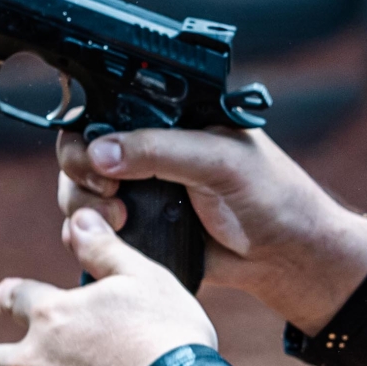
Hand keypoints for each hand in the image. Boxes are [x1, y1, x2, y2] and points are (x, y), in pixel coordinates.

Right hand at [56, 126, 366, 335]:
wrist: (287, 258)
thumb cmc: (272, 197)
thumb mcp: (220, 162)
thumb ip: (161, 151)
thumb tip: (99, 152)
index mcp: (172, 118)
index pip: (109, 107)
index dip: (89, 127)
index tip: (95, 157)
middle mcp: (150, 149)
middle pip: (82, 148)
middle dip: (79, 170)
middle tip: (106, 191)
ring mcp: (141, 189)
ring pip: (79, 188)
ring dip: (82, 204)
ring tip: (118, 219)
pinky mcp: (139, 228)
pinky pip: (92, 227)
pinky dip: (87, 233)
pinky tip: (108, 239)